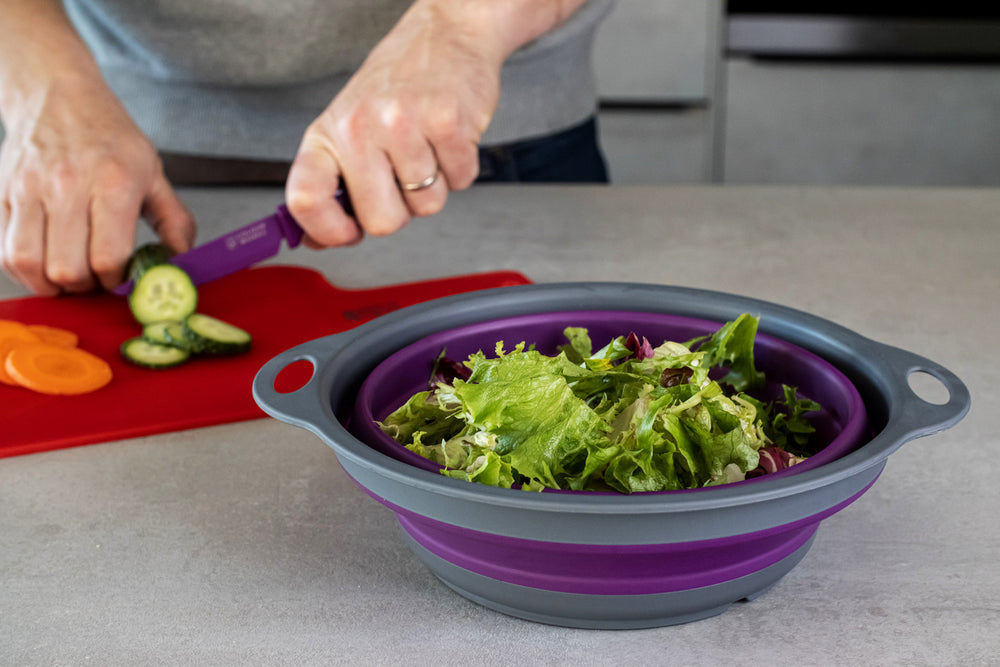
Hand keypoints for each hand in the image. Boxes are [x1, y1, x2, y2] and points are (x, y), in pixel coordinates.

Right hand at [0, 75, 194, 294]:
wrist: (57, 93)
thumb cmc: (108, 136)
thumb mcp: (154, 173)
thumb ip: (174, 221)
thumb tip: (182, 261)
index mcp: (113, 182)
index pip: (108, 256)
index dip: (116, 280)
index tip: (122, 277)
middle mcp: (68, 185)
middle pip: (67, 267)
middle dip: (86, 286)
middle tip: (96, 279)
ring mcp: (29, 188)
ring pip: (29, 263)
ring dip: (51, 284)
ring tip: (70, 277)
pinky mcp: (2, 193)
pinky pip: (5, 250)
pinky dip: (24, 271)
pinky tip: (45, 266)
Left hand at [285, 0, 505, 247]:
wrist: (445, 35)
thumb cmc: (397, 85)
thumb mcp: (347, 127)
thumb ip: (332, 184)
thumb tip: (317, 239)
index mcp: (327, 134)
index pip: (305, 199)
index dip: (327, 232)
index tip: (346, 234)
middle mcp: (359, 128)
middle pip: (381, 222)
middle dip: (400, 211)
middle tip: (403, 178)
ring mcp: (403, 124)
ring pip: (427, 207)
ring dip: (435, 186)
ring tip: (428, 146)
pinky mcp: (448, 123)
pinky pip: (461, 182)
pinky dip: (461, 168)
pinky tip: (449, 137)